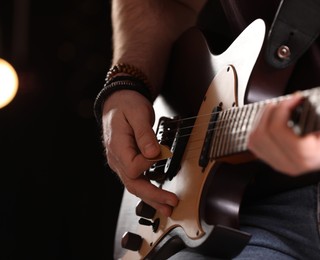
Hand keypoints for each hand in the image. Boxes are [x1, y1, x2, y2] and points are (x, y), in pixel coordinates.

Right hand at [101, 90, 178, 216]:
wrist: (118, 102)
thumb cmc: (127, 105)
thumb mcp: (137, 113)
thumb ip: (144, 134)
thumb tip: (154, 153)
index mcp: (117, 146)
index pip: (132, 167)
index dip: (148, 163)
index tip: (161, 153)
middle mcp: (117, 158)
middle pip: (133, 184)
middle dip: (153, 195)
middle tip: (171, 203)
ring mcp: (121, 162)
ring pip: (134, 186)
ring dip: (151, 198)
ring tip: (167, 207)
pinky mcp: (127, 162)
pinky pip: (136, 180)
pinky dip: (148, 190)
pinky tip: (159, 197)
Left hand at [247, 73, 319, 175]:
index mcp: (311, 155)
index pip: (279, 131)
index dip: (283, 109)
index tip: (297, 97)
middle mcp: (294, 164)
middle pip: (263, 133)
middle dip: (272, 110)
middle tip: (287, 100)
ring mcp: (282, 165)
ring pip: (255, 139)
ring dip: (263, 118)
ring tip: (279, 108)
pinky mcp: (275, 162)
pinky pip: (255, 144)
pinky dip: (259, 127)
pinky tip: (272, 118)